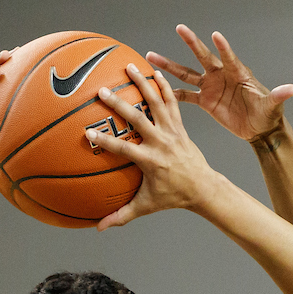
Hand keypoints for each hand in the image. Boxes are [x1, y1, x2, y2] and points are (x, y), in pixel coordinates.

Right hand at [88, 64, 216, 229]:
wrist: (203, 187)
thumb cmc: (172, 197)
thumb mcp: (146, 206)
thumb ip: (122, 215)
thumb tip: (99, 227)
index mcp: (150, 161)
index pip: (123, 149)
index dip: (106, 141)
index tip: (88, 133)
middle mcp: (161, 143)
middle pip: (138, 119)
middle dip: (120, 105)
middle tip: (102, 90)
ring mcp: (172, 132)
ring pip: (157, 103)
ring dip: (143, 83)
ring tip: (129, 66)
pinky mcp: (180, 126)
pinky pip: (172, 102)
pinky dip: (163, 86)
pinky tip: (153, 71)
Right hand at [146, 25, 292, 143]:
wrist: (259, 128)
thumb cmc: (267, 114)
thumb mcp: (273, 105)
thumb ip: (279, 96)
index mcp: (237, 73)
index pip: (229, 57)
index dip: (223, 48)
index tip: (216, 35)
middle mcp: (221, 76)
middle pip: (203, 56)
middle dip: (192, 43)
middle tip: (180, 28)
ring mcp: (211, 87)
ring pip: (187, 74)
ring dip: (170, 67)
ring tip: (152, 57)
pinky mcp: (206, 102)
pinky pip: (186, 97)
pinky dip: (172, 94)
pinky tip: (157, 90)